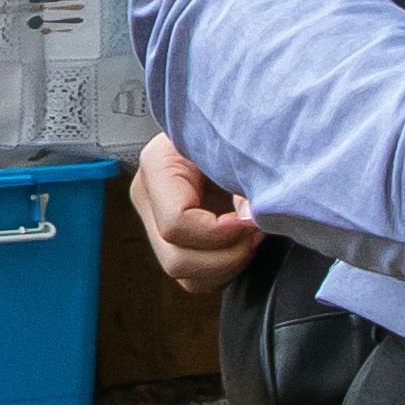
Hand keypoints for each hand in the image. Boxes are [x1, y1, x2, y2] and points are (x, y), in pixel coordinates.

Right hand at [130, 136, 260, 298]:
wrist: (229, 126)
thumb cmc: (232, 128)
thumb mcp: (235, 143)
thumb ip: (244, 178)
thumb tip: (250, 218)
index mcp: (156, 166)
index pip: (176, 222)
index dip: (218, 231)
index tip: (249, 220)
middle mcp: (148, 199)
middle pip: (175, 258)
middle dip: (225, 255)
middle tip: (256, 233)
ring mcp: (157, 223)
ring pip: (184, 275)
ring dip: (226, 266)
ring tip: (252, 238)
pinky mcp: (174, 240)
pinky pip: (194, 277)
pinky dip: (223, 271)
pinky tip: (242, 245)